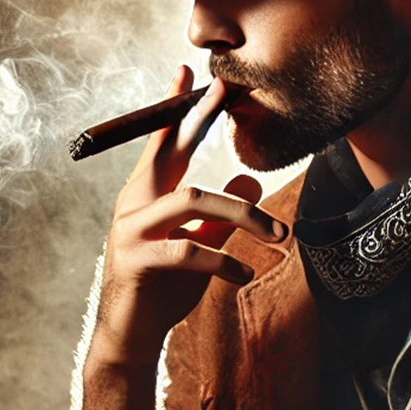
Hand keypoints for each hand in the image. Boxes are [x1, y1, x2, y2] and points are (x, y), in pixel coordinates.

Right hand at [88, 66, 289, 367]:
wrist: (131, 338)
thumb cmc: (163, 290)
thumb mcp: (201, 247)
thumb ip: (222, 216)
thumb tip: (250, 179)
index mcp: (148, 196)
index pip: (163, 144)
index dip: (176, 109)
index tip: (186, 71)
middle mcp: (134, 205)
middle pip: (170, 153)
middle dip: (197, 118)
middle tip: (224, 89)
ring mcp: (131, 231)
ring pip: (192, 200)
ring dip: (243, 214)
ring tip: (279, 235)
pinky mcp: (137, 261)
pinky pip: (189, 251)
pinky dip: (225, 260)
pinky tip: (247, 273)